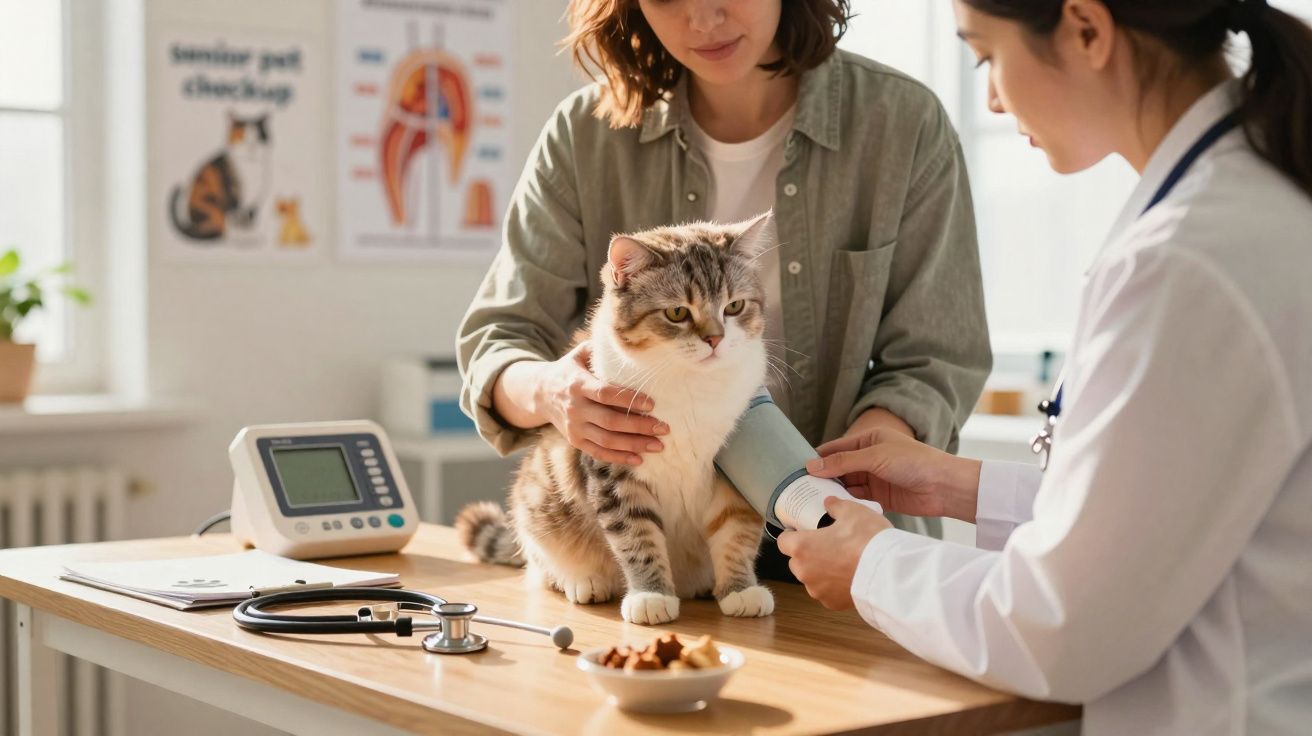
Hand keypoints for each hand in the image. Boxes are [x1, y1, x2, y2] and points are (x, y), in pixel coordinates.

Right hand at [536, 342, 668, 465]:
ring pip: (607, 440)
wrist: (539, 393)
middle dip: (640, 427)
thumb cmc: (568, 370)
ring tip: (658, 445)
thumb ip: (600, 349)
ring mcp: (574, 427)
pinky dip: (619, 458)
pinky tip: (639, 459)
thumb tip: (629, 339)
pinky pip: (598, 453)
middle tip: (664, 428)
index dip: (629, 400)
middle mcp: (575, 408)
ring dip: (635, 445)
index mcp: (578, 384)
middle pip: (610, 421)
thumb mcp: (579, 355)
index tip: (652, 404)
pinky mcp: (575, 441)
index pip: (606, 394)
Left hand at [777, 497, 891, 609]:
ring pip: (812, 577)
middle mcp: (804, 571)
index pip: (784, 541)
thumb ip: (836, 506)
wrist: (888, 572)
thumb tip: (829, 503)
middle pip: (797, 560)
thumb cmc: (867, 541)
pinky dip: (834, 585)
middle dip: (808, 553)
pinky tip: (849, 575)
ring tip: (842, 560)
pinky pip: (827, 591)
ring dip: (821, 570)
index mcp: (802, 547)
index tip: (803, 531)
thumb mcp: (853, 512)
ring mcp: (817, 590)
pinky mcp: (831, 603)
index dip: (792, 535)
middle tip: (828, 544)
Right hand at [807, 428, 981, 522]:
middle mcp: (870, 458)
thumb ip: (842, 462)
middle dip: (822, 477)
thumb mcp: (874, 456)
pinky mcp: (880, 497)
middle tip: (799, 488)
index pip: (836, 447)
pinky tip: (832, 508)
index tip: (797, 469)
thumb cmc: (913, 462)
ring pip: (846, 484)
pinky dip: (846, 502)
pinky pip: (857, 499)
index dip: (818, 457)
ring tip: (811, 500)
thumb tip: (811, 465)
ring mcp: (875, 478)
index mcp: (869, 439)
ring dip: (833, 491)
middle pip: (839, 468)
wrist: (943, 486)